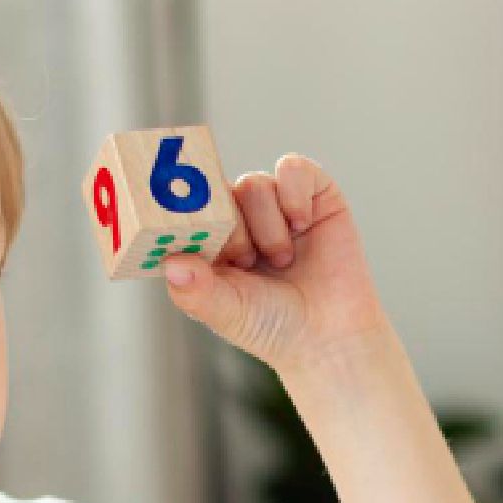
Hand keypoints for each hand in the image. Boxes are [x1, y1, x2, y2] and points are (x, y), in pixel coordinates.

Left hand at [161, 154, 389, 377]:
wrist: (331, 334)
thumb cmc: (275, 327)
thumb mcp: (227, 314)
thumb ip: (196, 291)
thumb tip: (171, 263)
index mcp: (209, 244)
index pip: (184, 210)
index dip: (184, 214)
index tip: (189, 228)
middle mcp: (239, 220)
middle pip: (218, 191)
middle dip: (233, 229)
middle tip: (247, 261)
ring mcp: (275, 205)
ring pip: (253, 184)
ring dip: (267, 225)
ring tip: (282, 259)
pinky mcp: (312, 195)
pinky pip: (292, 168)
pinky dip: (295, 194)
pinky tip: (302, 225)